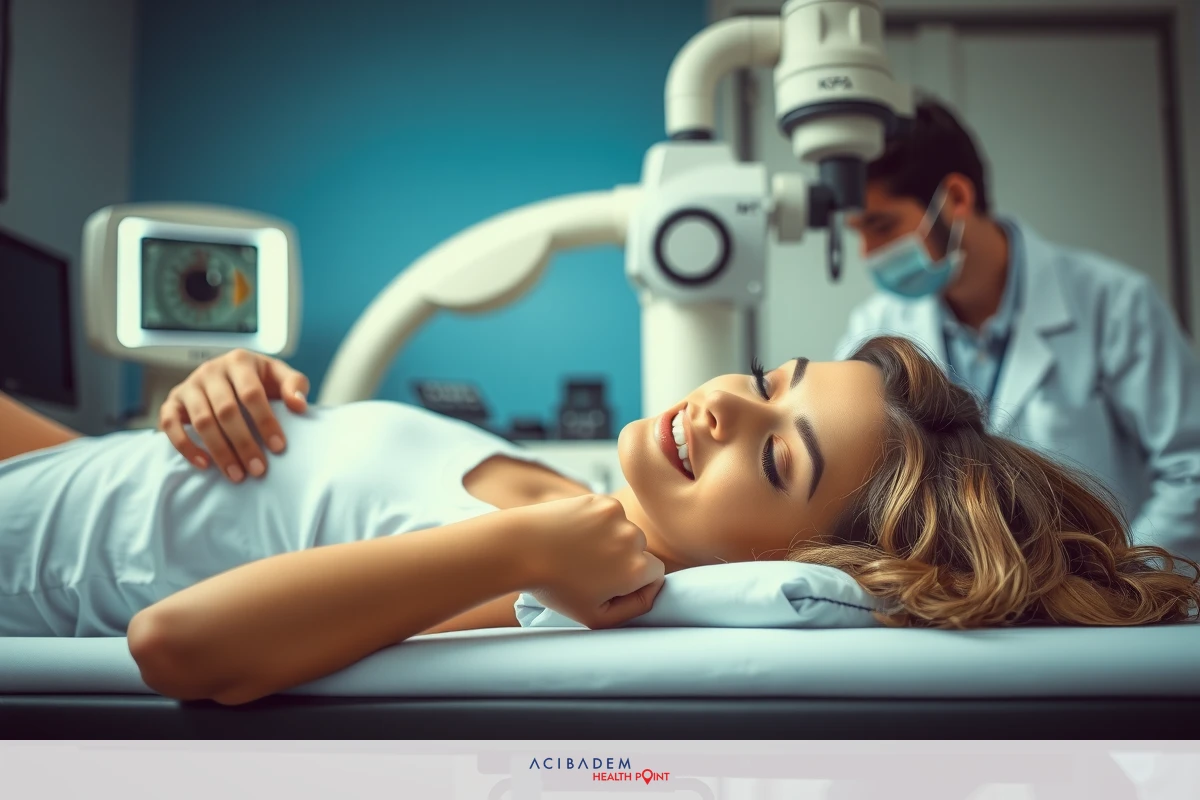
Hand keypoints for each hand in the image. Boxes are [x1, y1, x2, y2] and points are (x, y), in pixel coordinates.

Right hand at [160, 349, 310, 482]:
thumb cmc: (260, 379)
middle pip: (226, 410)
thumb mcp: (279, 375)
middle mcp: (211, 370)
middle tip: (258, 470)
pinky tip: (205, 465)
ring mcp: (189, 385)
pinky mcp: (172, 401)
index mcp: (239, 361)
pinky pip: (170, 424)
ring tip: (237, 475)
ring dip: (220, 451)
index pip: (251, 393)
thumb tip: (299, 405)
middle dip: (243, 443)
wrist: (229, 375)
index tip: (279, 448)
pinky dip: (185, 446)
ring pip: (201, 421)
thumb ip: (294, 385)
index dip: (265, 421)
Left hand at [518, 494, 664, 628]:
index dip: (634, 583)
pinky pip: (610, 514)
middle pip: (641, 550)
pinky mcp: (601, 500)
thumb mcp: (595, 618)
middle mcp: (633, 539)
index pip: (655, 575)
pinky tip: (575, 533)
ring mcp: (617, 516)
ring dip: (610, 539)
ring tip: (579, 550)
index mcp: (637, 569)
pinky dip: (597, 523)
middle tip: (590, 568)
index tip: (611, 585)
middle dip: (623, 560)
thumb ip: (633, 611)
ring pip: (625, 530)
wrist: (520, 549)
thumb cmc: (555, 587)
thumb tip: (652, 593)